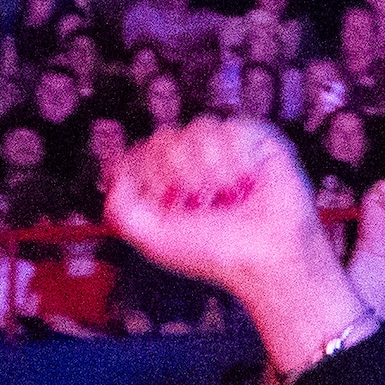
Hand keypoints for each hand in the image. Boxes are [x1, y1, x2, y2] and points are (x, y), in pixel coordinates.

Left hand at [103, 117, 338, 296]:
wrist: (267, 256)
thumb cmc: (219, 254)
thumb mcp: (151, 238)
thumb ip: (120, 207)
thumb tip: (118, 172)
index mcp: (170, 186)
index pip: (141, 153)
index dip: (149, 175)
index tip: (167, 203)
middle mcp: (196, 167)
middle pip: (164, 138)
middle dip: (177, 174)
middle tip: (198, 202)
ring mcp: (224, 152)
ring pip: (195, 129)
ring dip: (207, 170)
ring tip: (224, 195)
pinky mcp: (255, 141)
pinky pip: (227, 128)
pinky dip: (232, 161)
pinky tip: (243, 183)